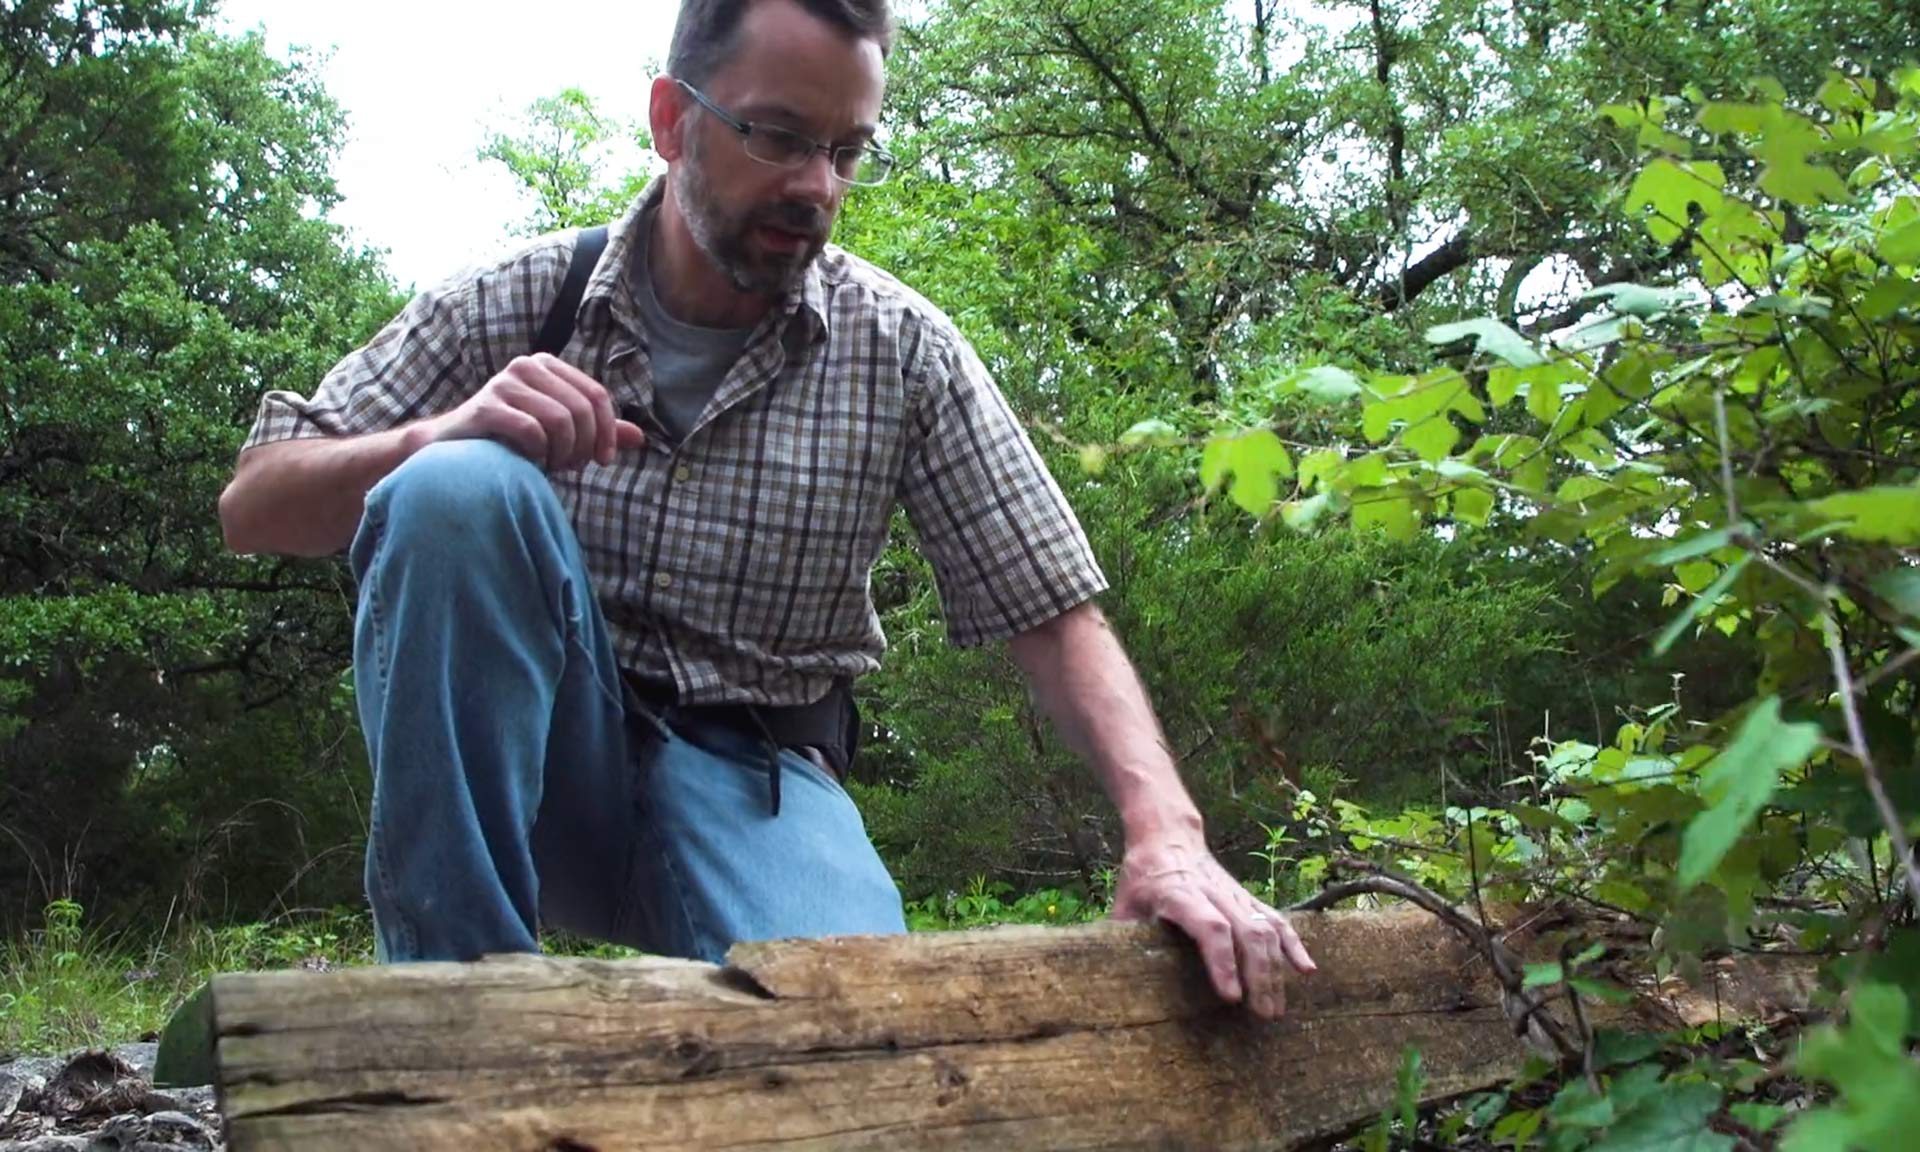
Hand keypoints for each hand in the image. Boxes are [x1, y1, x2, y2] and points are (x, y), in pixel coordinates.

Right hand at [421, 353, 643, 470]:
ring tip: (550, 465)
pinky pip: (532, 431)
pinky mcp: (485, 406)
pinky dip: (538, 453)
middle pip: (581, 409)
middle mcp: (526, 366)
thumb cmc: (512, 443)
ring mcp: (503, 383)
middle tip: (570, 467)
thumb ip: (598, 432)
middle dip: (584, 446)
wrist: (453, 452)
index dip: (607, 432)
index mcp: (547, 366)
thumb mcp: (561, 436)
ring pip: (560, 420)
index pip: (596, 395)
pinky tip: (530, 462)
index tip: (602, 461)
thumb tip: (640, 438)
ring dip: (562, 453)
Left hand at [1110, 837, 1315, 1018]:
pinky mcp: (1248, 898)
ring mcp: (1236, 895)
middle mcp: (1215, 894)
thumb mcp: (1124, 904)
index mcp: (1180, 895)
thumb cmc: (1143, 877)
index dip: (1222, 961)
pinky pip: (1277, 920)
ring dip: (1276, 969)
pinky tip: (1306, 970)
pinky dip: (1294, 944)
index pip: (1210, 928)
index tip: (1231, 996)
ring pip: (1266, 928)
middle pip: (1247, 932)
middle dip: (1259, 975)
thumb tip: (1110, 978)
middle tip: (1262, 1015)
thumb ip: (1122, 938)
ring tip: (1275, 1008)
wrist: (1167, 835)